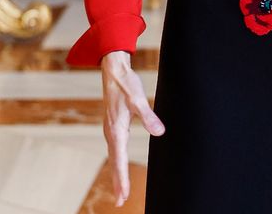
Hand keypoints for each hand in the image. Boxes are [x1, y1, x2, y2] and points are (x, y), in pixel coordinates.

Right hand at [101, 50, 164, 205]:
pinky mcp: (113, 125)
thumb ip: (149, 116)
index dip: (122, 179)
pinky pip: (114, 149)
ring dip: (116, 174)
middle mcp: (111, 133)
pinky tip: (119, 166)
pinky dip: (116, 162)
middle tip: (120, 201)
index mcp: (116, 130)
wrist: (114, 72)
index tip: (123, 196)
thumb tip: (160, 132)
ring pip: (113, 157)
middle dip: (118, 182)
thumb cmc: (126, 85)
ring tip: (120, 190)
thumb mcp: (139, 99)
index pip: (119, 160)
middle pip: (114, 162)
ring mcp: (110, 130)